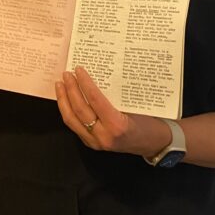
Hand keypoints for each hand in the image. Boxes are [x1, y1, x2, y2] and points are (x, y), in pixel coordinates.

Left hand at [55, 66, 170, 157]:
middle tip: (66, 74)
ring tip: (60, 85)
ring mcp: (96, 142)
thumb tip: (98, 74)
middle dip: (70, 90)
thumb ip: (117, 95)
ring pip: (71, 120)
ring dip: (63, 101)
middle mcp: (103, 136)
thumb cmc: (150, 122)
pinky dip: (68, 111)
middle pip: (79, 110)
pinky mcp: (91, 144)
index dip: (85, 83)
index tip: (79, 70)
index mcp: (117, 125)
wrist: (154, 144)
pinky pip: (75, 126)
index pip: (95, 100)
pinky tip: (66, 99)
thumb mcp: (137, 106)